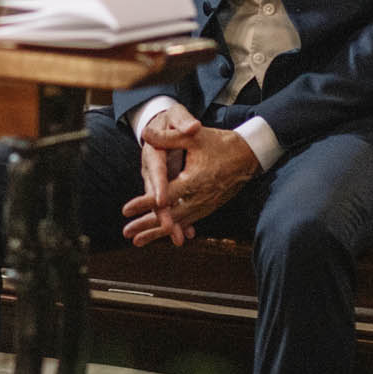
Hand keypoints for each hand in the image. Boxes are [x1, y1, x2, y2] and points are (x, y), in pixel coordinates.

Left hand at [122, 106, 256, 244]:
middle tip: (126, 233)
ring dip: (157, 232)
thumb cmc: (218, 143)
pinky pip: (188, 221)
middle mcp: (200, 197)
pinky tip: (160, 236)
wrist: (247, 155)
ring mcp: (205, 204)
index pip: (166, 194)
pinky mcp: (208, 206)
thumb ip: (168, 137)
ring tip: (136, 241)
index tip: (126, 210)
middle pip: (170, 215)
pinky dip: (173, 228)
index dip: (145, 202)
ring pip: (178, 222)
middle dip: (147, 225)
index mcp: (195, 179)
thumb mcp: (193, 136)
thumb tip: (144, 133)